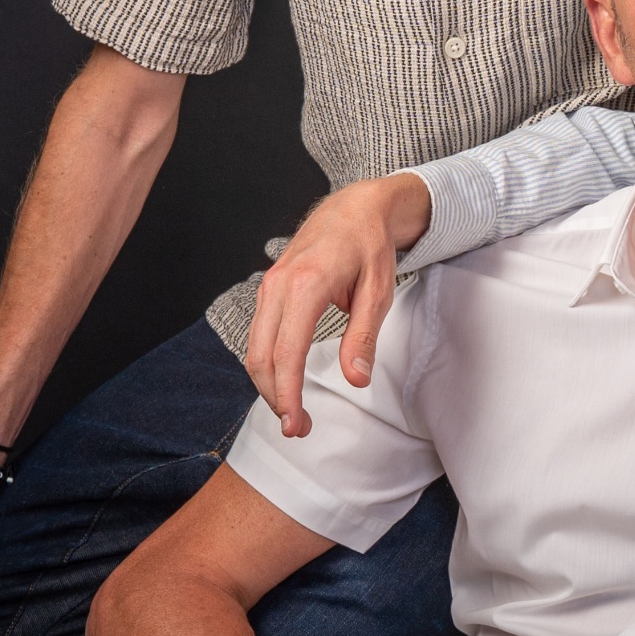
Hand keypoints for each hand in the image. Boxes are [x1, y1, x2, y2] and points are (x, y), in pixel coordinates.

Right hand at [246, 173, 431, 435]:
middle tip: (298, 428)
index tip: (297, 423)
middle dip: (274, 397)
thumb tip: (356, 379)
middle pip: (261, 355)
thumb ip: (364, 336)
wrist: (356, 207)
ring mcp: (269, 285)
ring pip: (255, 347)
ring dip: (269, 383)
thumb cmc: (370, 246)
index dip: (288, 394)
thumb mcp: (379, 291)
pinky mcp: (270, 288)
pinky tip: (285, 381)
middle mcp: (279, 285)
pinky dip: (268, 362)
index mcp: (306, 285)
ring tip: (294, 412)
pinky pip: (260, 333)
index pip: (287, 352)